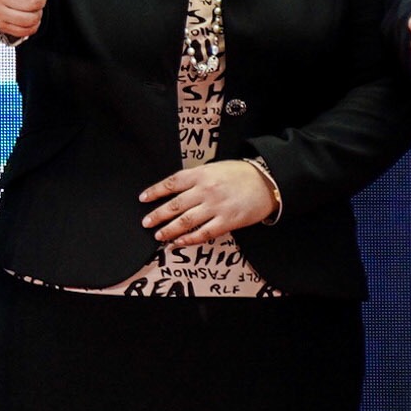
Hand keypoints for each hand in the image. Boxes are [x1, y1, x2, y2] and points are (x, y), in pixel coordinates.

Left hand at [139, 159, 280, 247]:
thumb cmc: (241, 174)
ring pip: (186, 221)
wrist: (266, 182)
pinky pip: (203, 233)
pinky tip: (180, 241)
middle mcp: (206, 190)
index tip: (144, 198)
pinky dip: (189, 239)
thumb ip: (196, 178)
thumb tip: (176, 189)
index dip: (155, 191)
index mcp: (201, 174)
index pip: (172, 183)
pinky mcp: (227, 221)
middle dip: (157, 215)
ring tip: (159, 235)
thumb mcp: (215, 168)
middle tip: (146, 222)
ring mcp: (216, 207)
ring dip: (169, 230)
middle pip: (175, 204)